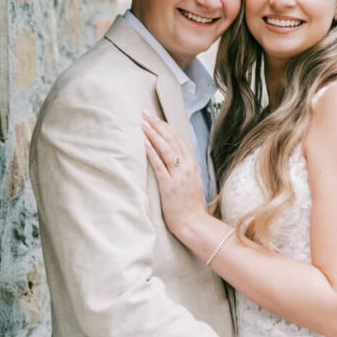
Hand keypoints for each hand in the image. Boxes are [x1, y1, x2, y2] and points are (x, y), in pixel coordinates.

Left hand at [142, 114, 204, 237]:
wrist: (192, 223)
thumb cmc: (189, 205)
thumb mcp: (190, 181)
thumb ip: (183, 167)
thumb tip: (173, 155)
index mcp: (191, 165)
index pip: (178, 139)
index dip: (165, 126)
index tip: (154, 118)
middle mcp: (186, 167)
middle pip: (172, 140)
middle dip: (158, 125)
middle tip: (145, 114)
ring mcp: (179, 176)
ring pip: (167, 149)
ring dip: (154, 135)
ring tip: (143, 124)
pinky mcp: (169, 186)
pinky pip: (160, 166)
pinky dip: (152, 153)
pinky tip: (145, 144)